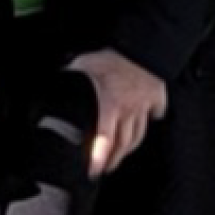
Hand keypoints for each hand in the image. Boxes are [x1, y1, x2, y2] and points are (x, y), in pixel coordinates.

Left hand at [68, 48, 166, 177]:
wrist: (142, 44)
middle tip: (105, 167)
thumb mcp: (84, 65)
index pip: (104, 139)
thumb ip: (72, 78)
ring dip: (128, 147)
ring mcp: (144, 106)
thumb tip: (57, 83)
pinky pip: (155, 114)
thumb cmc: (111, 55)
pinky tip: (145, 122)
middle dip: (113, 160)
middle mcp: (128, 110)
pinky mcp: (157, 98)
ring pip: (138, 135)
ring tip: (120, 153)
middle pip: (122, 144)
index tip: (93, 171)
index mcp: (110, 105)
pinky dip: (151, 120)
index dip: (98, 158)